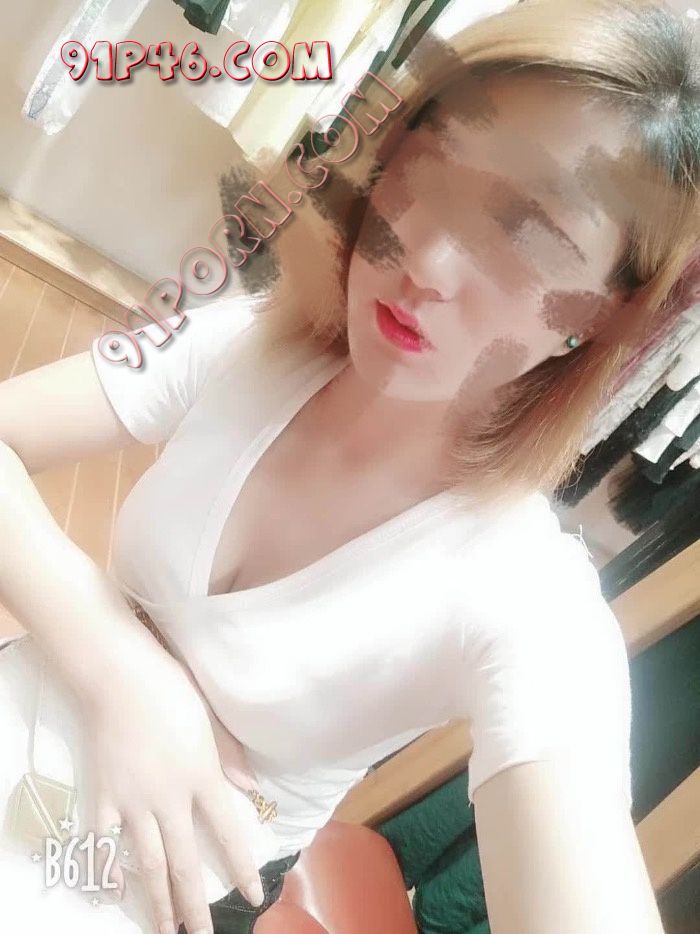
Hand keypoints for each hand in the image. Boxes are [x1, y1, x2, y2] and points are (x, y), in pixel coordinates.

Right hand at [79, 630, 264, 933]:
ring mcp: (133, 801)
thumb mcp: (211, 720)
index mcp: (201, 777)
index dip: (241, 867)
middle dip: (195, 905)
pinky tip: (109, 891)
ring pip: (147, 862)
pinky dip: (104, 868)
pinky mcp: (104, 795)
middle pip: (185, 862)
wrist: (119, 676)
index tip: (252, 896)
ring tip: (165, 931)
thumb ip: (231, 758)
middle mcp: (169, 798)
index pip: (228, 832)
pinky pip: (103, 841)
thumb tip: (252, 790)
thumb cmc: (171, 689)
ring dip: (157, 901)